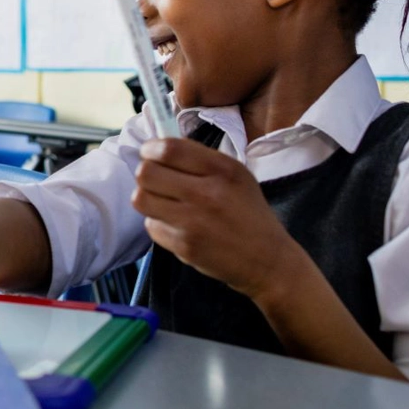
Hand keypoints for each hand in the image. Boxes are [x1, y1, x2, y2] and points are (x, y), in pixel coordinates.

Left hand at [131, 139, 306, 301]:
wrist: (267, 260)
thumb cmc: (248, 212)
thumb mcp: (236, 175)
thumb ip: (200, 159)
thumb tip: (159, 147)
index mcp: (222, 169)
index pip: (168, 149)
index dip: (151, 149)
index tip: (150, 153)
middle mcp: (206, 193)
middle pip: (146, 173)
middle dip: (146, 173)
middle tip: (156, 179)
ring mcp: (193, 222)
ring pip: (141, 199)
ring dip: (148, 198)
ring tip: (163, 201)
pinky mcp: (184, 246)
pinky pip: (152, 226)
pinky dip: (159, 223)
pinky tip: (176, 224)